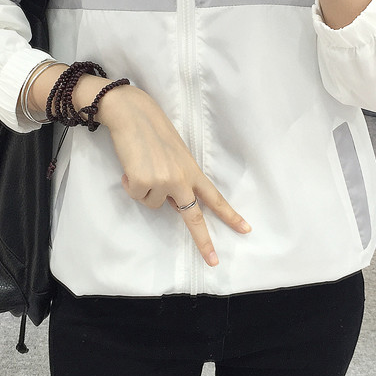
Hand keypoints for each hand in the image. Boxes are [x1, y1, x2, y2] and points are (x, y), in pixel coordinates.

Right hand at [100, 85, 251, 266]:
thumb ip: (179, 178)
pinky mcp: (142, 183)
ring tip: (142, 165)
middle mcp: (181, 179)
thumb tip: (172, 203)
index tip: (245, 229)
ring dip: (144, 188)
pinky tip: (131, 166)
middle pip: (194, 217)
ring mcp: (162, 182)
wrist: (132, 114)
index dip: (230, 215)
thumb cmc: (153, 131)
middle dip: (204, 241)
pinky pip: (136, 195)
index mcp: (192, 170)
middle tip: (213, 261)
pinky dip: (130, 184)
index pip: (214, 197)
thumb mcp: (175, 155)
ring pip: (152, 204)